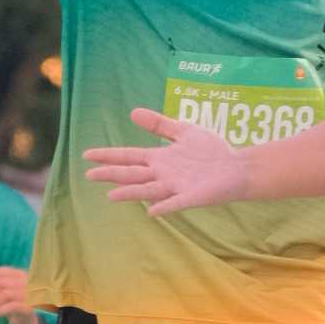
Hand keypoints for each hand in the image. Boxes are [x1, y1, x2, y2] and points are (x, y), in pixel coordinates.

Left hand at [0, 265, 36, 323]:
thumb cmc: (12, 303)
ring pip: (6, 293)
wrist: (25, 322)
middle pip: (2, 282)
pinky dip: (0, 310)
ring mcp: (31, 295)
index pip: (1, 272)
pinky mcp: (30, 308)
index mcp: (22, 274)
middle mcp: (28, 282)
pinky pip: (12, 306)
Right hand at [84, 108, 249, 215]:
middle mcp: (164, 174)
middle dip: (112, 174)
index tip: (87, 155)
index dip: (109, 155)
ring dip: (131, 193)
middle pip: (133, 174)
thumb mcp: (183, 131)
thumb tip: (132, 112)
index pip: (129, 156)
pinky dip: (165, 206)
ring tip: (111, 196)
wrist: (237, 167)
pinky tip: (152, 211)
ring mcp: (177, 186)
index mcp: (160, 158)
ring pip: (149, 190)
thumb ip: (159, 124)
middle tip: (89, 176)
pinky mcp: (193, 196)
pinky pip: (177, 203)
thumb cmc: (211, 151)